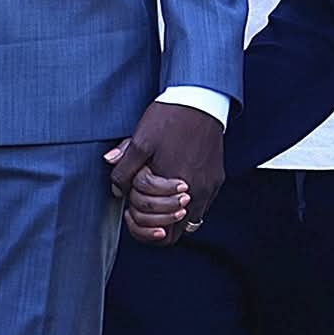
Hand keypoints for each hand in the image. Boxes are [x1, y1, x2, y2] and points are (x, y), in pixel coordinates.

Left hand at [105, 101, 224, 246]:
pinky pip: (202, 203)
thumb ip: (124, 169)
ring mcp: (210, 187)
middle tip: (142, 205)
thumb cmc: (169, 118)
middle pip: (176, 232)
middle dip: (156, 224)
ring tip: (157, 196)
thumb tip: (116, 190)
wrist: (200, 99)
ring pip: (191, 220)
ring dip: (172, 214)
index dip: (142, 228)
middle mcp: (197, 193)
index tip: (132, 211)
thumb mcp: (139, 141)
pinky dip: (186, 202)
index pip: (161, 235)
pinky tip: (173, 184)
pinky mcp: (217, 178)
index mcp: (174, 189)